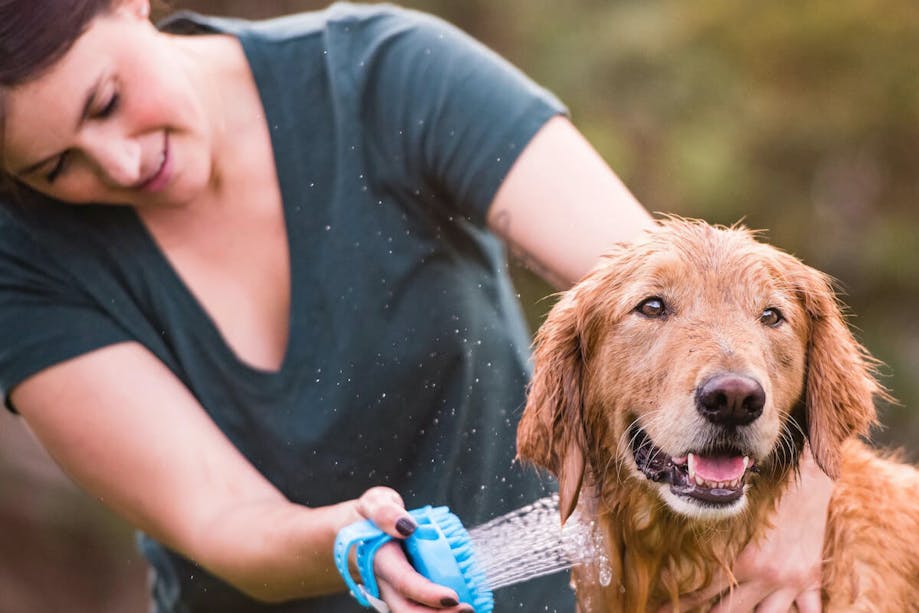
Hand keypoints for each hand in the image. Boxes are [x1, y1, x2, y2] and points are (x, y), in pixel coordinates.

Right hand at [355, 487, 474, 612]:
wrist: (351, 533)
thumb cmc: (366, 519)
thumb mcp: (373, 503)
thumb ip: (385, 511)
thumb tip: (406, 526)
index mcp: (381, 561)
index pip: (404, 583)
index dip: (428, 594)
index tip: (452, 597)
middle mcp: (386, 583)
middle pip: (409, 611)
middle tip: (467, 608)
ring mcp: (394, 591)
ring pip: (414, 612)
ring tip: (468, 608)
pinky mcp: (403, 592)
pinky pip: (420, 606)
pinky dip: (439, 609)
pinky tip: (459, 605)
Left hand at [660, 447, 830, 612]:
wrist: (807, 484)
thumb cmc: (767, 494)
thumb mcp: (737, 519)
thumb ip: (716, 541)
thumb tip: (686, 551)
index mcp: (744, 562)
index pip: (706, 592)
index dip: (684, 604)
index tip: (661, 610)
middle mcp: (767, 577)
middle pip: (734, 611)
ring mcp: (792, 582)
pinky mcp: (811, 579)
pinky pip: (811, 610)